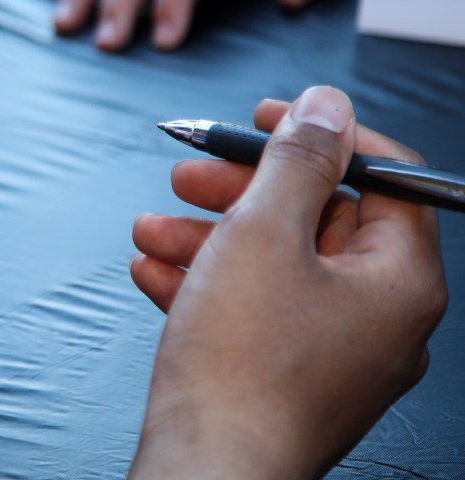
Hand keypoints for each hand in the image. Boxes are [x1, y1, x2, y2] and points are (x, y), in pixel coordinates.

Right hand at [127, 87, 445, 477]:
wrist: (208, 472)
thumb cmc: (242, 365)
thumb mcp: (263, 231)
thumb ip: (297, 159)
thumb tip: (326, 106)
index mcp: (399, 280)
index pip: (383, 179)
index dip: (320, 137)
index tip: (266, 117)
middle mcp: (379, 320)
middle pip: (316, 223)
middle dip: (239, 192)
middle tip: (189, 174)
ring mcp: (333, 356)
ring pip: (273, 270)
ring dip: (207, 238)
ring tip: (150, 229)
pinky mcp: (287, 382)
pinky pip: (252, 315)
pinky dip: (204, 287)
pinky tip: (153, 274)